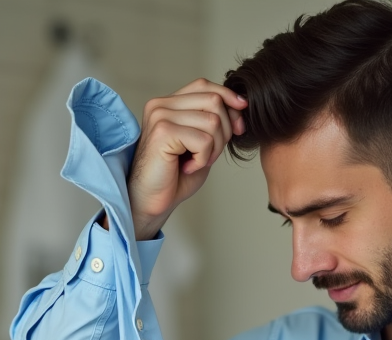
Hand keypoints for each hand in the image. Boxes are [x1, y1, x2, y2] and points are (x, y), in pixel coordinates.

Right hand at [127, 79, 246, 239]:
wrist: (151, 202)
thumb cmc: (174, 176)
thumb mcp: (200, 143)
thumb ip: (214, 122)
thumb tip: (240, 105)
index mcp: (168, 104)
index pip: (204, 85)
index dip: (227, 98)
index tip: (239, 122)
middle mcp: (161, 105)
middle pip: (213, 101)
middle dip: (224, 131)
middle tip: (210, 155)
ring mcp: (160, 116)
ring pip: (212, 121)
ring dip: (214, 149)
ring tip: (197, 162)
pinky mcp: (162, 132)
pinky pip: (203, 140)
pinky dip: (203, 159)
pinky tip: (188, 167)